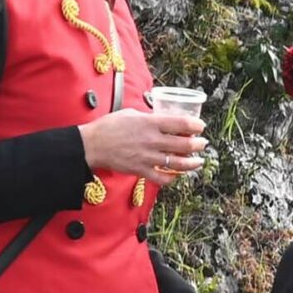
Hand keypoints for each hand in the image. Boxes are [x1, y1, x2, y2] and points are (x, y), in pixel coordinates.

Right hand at [83, 108, 204, 179]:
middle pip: (185, 144)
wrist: (90, 145)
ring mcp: (147, 157)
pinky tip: (177, 175)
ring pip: (179, 163)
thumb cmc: (108, 126)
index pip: (181, 123)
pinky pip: (163, 178)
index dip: (196, 125)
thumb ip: (149, 118)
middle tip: (203, 144)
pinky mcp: (141, 170)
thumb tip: (162, 119)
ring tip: (198, 161)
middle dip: (199, 145)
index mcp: (150, 123)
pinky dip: (173, 178)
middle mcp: (152, 140)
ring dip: (192, 163)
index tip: (200, 127)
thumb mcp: (131, 114)